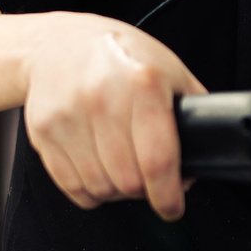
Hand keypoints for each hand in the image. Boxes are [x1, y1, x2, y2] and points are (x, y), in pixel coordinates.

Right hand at [22, 16, 201, 219]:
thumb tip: (207, 156)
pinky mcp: (44, 132)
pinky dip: (89, 190)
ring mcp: (69, 116)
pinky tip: (98, 170)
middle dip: (144, 191)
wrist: (58, 44)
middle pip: (128, 181)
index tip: (172, 206)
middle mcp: (103, 99)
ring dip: (116, 191)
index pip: (158, 160)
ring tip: (122, 170)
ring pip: (100, 188)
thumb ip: (192, 110)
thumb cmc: (118, 56)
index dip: (168, 195)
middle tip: (148, 180)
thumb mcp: (168, 68)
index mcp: (143, 84)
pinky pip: (72, 186)